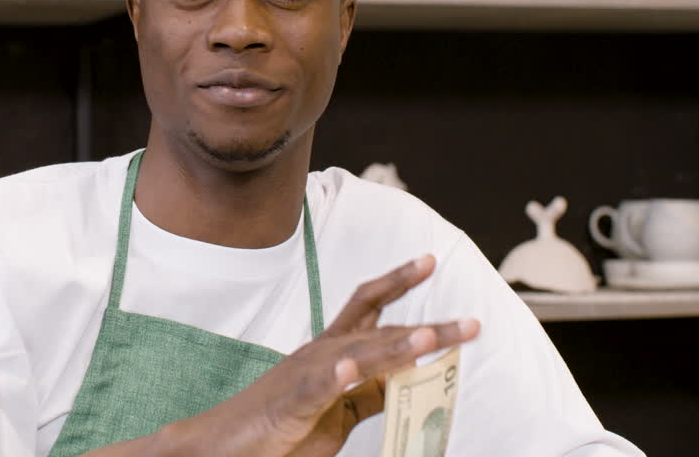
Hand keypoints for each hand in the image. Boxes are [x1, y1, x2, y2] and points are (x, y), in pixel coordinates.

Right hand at [148, 255, 479, 456]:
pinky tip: (351, 368)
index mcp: (332, 351)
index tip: (429, 261)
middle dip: (429, 327)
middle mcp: (322, 353)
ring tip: (431, 339)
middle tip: (471, 323)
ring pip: (359, 354)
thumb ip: (370, 392)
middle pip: (380, 331)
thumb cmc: (282, 427)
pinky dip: (335, 376)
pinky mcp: (292, 403)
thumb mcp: (338, 409)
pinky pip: (317, 386)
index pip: (368, 306)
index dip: (398, 282)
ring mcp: (306, 375)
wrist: (227, 444)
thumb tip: (408, 377)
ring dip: (397, 346)